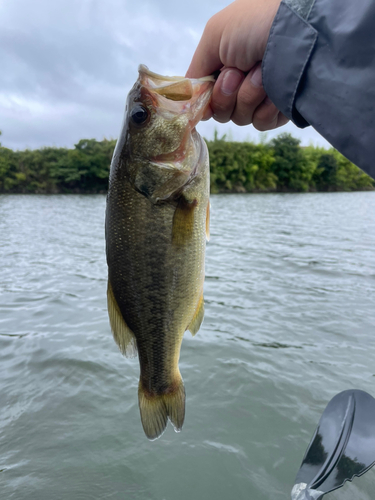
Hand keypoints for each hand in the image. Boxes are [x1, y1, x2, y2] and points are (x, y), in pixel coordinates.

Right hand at [186, 0, 288, 130]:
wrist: (297, 30)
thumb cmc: (254, 24)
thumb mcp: (214, 35)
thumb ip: (196, 69)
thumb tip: (189, 100)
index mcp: (226, 65)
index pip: (206, 96)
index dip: (208, 95)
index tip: (215, 81)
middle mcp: (242, 82)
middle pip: (221, 112)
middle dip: (227, 95)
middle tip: (239, 73)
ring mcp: (261, 97)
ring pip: (241, 119)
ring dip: (248, 96)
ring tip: (263, 73)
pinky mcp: (280, 109)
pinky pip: (262, 123)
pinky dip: (266, 107)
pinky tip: (275, 88)